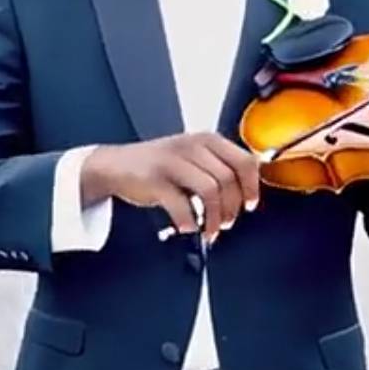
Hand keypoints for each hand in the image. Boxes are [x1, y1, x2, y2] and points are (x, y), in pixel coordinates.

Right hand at [82, 134, 259, 244]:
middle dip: (231, 208)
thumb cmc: (160, 166)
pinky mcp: (155, 179)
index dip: (252, 187)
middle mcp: (192, 146)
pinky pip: (182, 205)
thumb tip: (248, 191)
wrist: (116, 165)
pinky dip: (189, 222)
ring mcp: (173, 160)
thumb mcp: (194, 158)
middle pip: (229, 179)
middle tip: (226, 223)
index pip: (244, 160)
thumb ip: (219, 168)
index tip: (250, 204)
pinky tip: (187, 227)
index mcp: (207, 139)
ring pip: (210, 191)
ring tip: (209, 229)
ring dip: (214, 218)